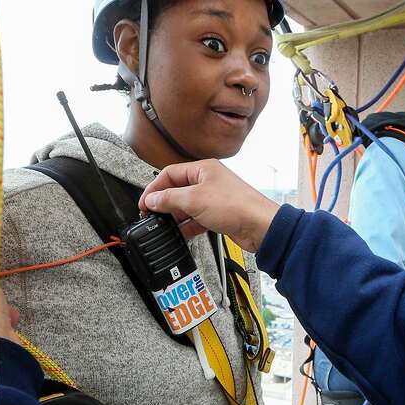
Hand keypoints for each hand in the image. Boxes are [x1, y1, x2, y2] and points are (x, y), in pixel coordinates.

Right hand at [138, 160, 280, 252]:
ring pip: (186, 206)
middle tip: (151, 216)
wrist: (260, 226)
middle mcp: (208, 181)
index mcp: (203, 169)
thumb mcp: (195, 200)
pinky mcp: (218, 215)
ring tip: (163, 226)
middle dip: (163, 203)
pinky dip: (187, 226)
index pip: (170, 174)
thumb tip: (152, 200)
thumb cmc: (236, 206)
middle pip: (177, 190)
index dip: (154, 188)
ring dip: (175, 216)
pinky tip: (179, 234)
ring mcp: (213, 199)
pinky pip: (196, 219)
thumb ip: (169, 199)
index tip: (144, 203)